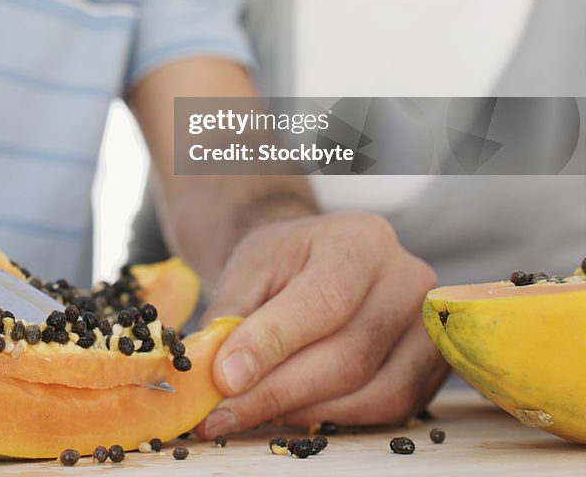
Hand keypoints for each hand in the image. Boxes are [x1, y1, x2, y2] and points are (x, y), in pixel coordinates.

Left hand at [198, 211, 446, 434]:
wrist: (316, 259)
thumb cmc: (281, 263)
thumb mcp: (247, 271)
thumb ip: (232, 318)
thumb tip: (220, 376)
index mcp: (360, 238)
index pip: (324, 299)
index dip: (274, 344)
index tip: (226, 377)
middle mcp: (407, 276)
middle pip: (350, 354)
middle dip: (281, 391)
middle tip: (224, 412)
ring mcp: (429, 322)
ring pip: (374, 390)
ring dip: (307, 411)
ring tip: (253, 412)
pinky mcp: (434, 363)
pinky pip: (392, 406)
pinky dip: (339, 417)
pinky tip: (295, 412)